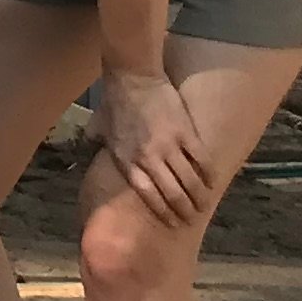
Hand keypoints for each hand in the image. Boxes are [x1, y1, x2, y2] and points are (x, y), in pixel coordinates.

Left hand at [99, 66, 217, 224]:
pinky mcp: (185, 132)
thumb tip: (88, 157)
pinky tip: (213, 182)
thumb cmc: (113, 103)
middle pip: (172, 193)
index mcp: (127, 160)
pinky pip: (201, 159)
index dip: (163, 212)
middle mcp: (149, 158)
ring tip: (205, 205)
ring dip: (199, 196)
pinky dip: (209, 173)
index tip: (172, 223)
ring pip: (190, 180)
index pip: (148, 195)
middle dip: (184, 210)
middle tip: (191, 219)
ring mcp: (169, 145)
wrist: (132, 77)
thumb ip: (95, 147)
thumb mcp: (98, 129)